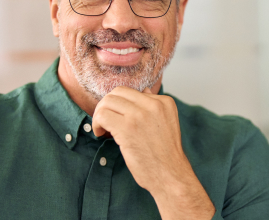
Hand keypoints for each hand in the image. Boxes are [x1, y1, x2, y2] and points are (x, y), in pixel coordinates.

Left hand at [92, 86, 214, 218]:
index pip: (132, 92)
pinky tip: (101, 134)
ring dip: (100, 114)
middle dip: (107, 106)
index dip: (120, 106)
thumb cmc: (165, 155)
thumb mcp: (166, 123)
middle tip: (106, 122)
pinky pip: (102, 115)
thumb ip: (155, 108)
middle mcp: (154, 104)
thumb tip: (145, 92)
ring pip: (108, 101)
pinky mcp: (128, 128)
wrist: (171, 175)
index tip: (119, 120)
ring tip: (103, 129)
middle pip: (118, 92)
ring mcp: (140, 115)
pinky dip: (97, 123)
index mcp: (164, 102)